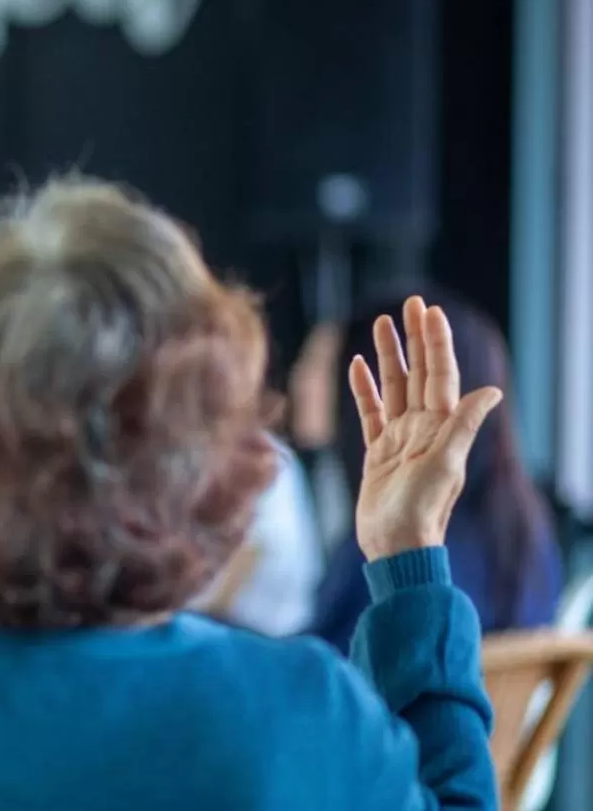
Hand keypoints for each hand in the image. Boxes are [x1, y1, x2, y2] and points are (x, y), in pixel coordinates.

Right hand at [348, 296, 502, 561]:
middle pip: (417, 372)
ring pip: (393, 386)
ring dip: (388, 354)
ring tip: (381, 323)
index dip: (435, 342)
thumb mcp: (445, 465)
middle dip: (414, 337)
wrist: (395, 544)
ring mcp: (399, 438)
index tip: (429, 311)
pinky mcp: (377, 451)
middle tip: (410, 303)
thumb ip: (463, 426)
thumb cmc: (421, 510)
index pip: (439, 374)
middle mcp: (422, 427)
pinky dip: (364, 388)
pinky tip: (357, 365)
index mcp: (440, 427)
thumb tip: (491, 392)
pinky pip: (370, 411)